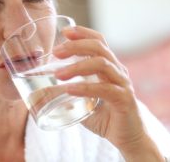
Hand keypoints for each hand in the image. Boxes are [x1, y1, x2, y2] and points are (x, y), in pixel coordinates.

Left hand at [53, 26, 163, 160]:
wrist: (129, 138)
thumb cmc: (105, 117)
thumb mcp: (82, 101)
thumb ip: (66, 94)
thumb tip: (40, 92)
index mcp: (109, 67)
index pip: (99, 41)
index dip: (83, 32)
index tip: (64, 31)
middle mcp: (117, 71)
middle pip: (99, 47)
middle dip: (76, 45)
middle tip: (56, 52)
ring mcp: (122, 84)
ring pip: (102, 64)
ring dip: (77, 66)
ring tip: (58, 74)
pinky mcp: (124, 99)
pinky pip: (105, 89)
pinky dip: (85, 88)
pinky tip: (70, 89)